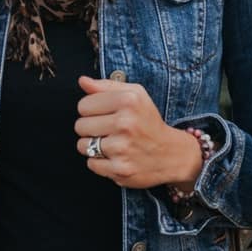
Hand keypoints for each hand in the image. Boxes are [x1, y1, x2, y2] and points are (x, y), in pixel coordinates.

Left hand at [74, 75, 204, 190]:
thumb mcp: (135, 96)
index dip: (90, 111)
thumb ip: (106, 86)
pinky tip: (115, 157)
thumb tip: (83, 81)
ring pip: (82, 146)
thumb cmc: (149, 123)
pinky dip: (99, 162)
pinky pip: (91, 164)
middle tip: (107, 131)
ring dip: (92, 147)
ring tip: (110, 144)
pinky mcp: (120, 169)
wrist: (171, 154)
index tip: (103, 115)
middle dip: (90, 129)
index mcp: (127, 101)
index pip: (83, 105)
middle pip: (80, 126)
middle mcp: (125, 123)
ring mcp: (122, 148)